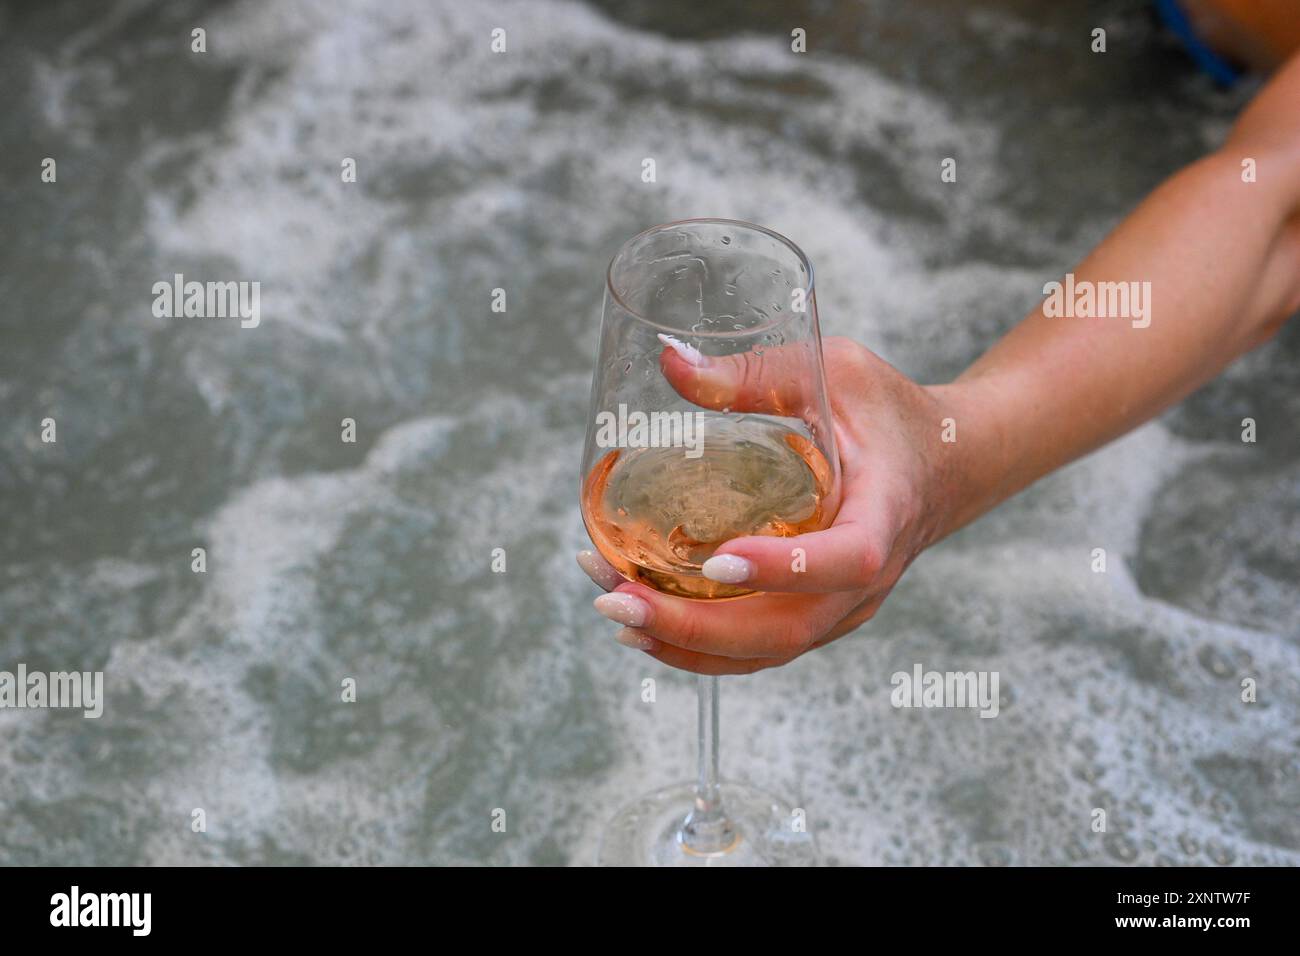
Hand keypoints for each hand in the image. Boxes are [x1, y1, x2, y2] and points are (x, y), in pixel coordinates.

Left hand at [577, 336, 963, 673]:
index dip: (781, 569)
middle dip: (693, 627)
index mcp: (885, 515)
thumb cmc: (888, 412)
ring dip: (683, 642)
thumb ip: (754, 374)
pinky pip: (759, 649)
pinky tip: (642, 624)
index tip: (715, 562)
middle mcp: (867, 581)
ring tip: (612, 606)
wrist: (944, 463)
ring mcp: (842, 609)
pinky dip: (698, 647)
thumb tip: (669, 362)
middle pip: (784, 632)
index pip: (843, 560)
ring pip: (764, 652)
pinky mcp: (818, 617)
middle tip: (618, 599)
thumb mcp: (833, 371)